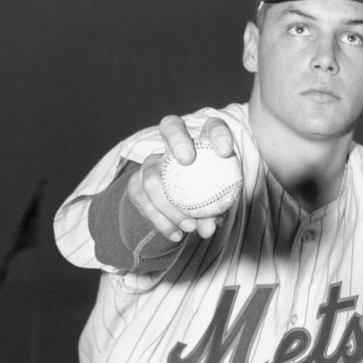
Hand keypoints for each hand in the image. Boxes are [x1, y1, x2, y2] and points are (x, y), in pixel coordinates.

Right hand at [126, 116, 235, 241]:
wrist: (182, 208)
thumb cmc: (210, 199)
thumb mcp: (218, 206)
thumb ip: (215, 212)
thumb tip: (207, 228)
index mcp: (204, 141)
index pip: (214, 128)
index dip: (218, 135)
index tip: (225, 151)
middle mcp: (174, 143)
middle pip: (171, 127)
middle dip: (178, 140)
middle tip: (188, 159)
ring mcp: (153, 162)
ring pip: (152, 175)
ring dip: (169, 204)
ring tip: (190, 226)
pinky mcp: (137, 182)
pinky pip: (141, 199)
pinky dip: (159, 220)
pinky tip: (175, 234)